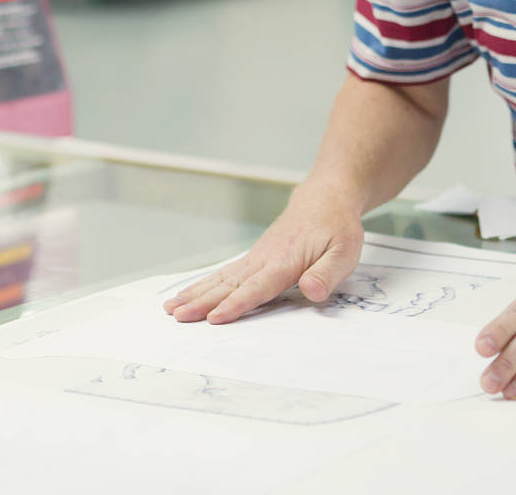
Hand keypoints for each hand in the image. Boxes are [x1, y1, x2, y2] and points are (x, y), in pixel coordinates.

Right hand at [162, 186, 363, 324]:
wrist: (324, 198)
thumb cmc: (337, 227)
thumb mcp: (344, 251)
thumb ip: (326, 274)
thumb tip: (312, 292)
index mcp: (284, 262)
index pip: (256, 287)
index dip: (236, 304)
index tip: (215, 318)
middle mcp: (263, 259)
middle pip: (228, 284)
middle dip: (201, 301)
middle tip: (176, 316)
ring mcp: (255, 257)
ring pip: (220, 278)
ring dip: (195, 293)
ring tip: (171, 308)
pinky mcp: (253, 258)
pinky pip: (224, 273)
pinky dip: (203, 284)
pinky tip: (188, 294)